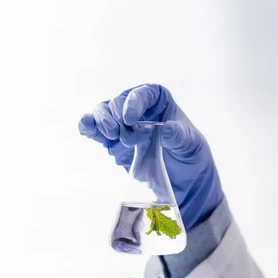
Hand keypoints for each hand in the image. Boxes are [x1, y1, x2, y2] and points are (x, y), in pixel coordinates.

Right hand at [79, 84, 222, 229]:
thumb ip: (180, 137)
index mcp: (160, 102)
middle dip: (117, 116)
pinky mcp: (112, 143)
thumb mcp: (192, 146)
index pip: (145, 94)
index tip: (130, 118)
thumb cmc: (189, 157)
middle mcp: (138, 109)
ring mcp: (122, 126)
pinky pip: (95, 130)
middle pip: (119, 101)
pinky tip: (85, 127)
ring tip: (111, 135)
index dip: (134, 102)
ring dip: (102, 120)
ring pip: (103, 112)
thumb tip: (167, 130)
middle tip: (125, 136)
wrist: (181, 183)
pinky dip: (88, 126)